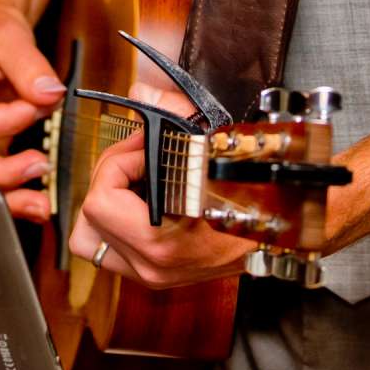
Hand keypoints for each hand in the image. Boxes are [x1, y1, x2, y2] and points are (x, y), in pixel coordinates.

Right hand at [0, 2, 63, 223]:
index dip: (8, 122)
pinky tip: (38, 199)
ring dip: (8, 196)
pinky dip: (13, 192)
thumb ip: (29, 65)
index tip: (36, 105)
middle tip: (40, 165)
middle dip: (2, 176)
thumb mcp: (8, 35)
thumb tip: (48, 94)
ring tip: (42, 203)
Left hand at [66, 82, 254, 288]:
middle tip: (138, 158)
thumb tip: (139, 93)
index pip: (99, 201)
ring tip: (136, 182)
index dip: (118, 163)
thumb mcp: (212, 144)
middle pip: (88, 219)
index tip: (143, 147)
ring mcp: (151, 275)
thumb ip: (171, 112)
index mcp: (159, 243)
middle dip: (109, 179)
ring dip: (106, 205)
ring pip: (92, 238)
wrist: (281, 229)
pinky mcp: (155, 275)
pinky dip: (117, 222)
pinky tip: (145, 200)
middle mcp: (150, 267)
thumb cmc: (252, 191)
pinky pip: (111, 248)